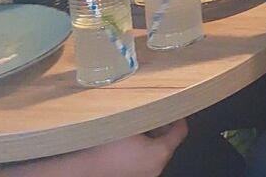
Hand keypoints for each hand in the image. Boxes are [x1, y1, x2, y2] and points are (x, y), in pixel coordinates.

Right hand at [30, 121, 187, 176]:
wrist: (84, 170)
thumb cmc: (104, 148)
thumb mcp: (128, 122)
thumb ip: (144, 111)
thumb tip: (152, 96)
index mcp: (161, 152)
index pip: (181, 131)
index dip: (178, 117)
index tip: (174, 109)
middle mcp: (158, 167)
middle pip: (168, 143)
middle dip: (161, 127)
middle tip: (153, 115)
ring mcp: (147, 175)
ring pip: (155, 152)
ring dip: (150, 140)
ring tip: (137, 127)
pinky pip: (144, 162)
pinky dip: (141, 152)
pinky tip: (127, 143)